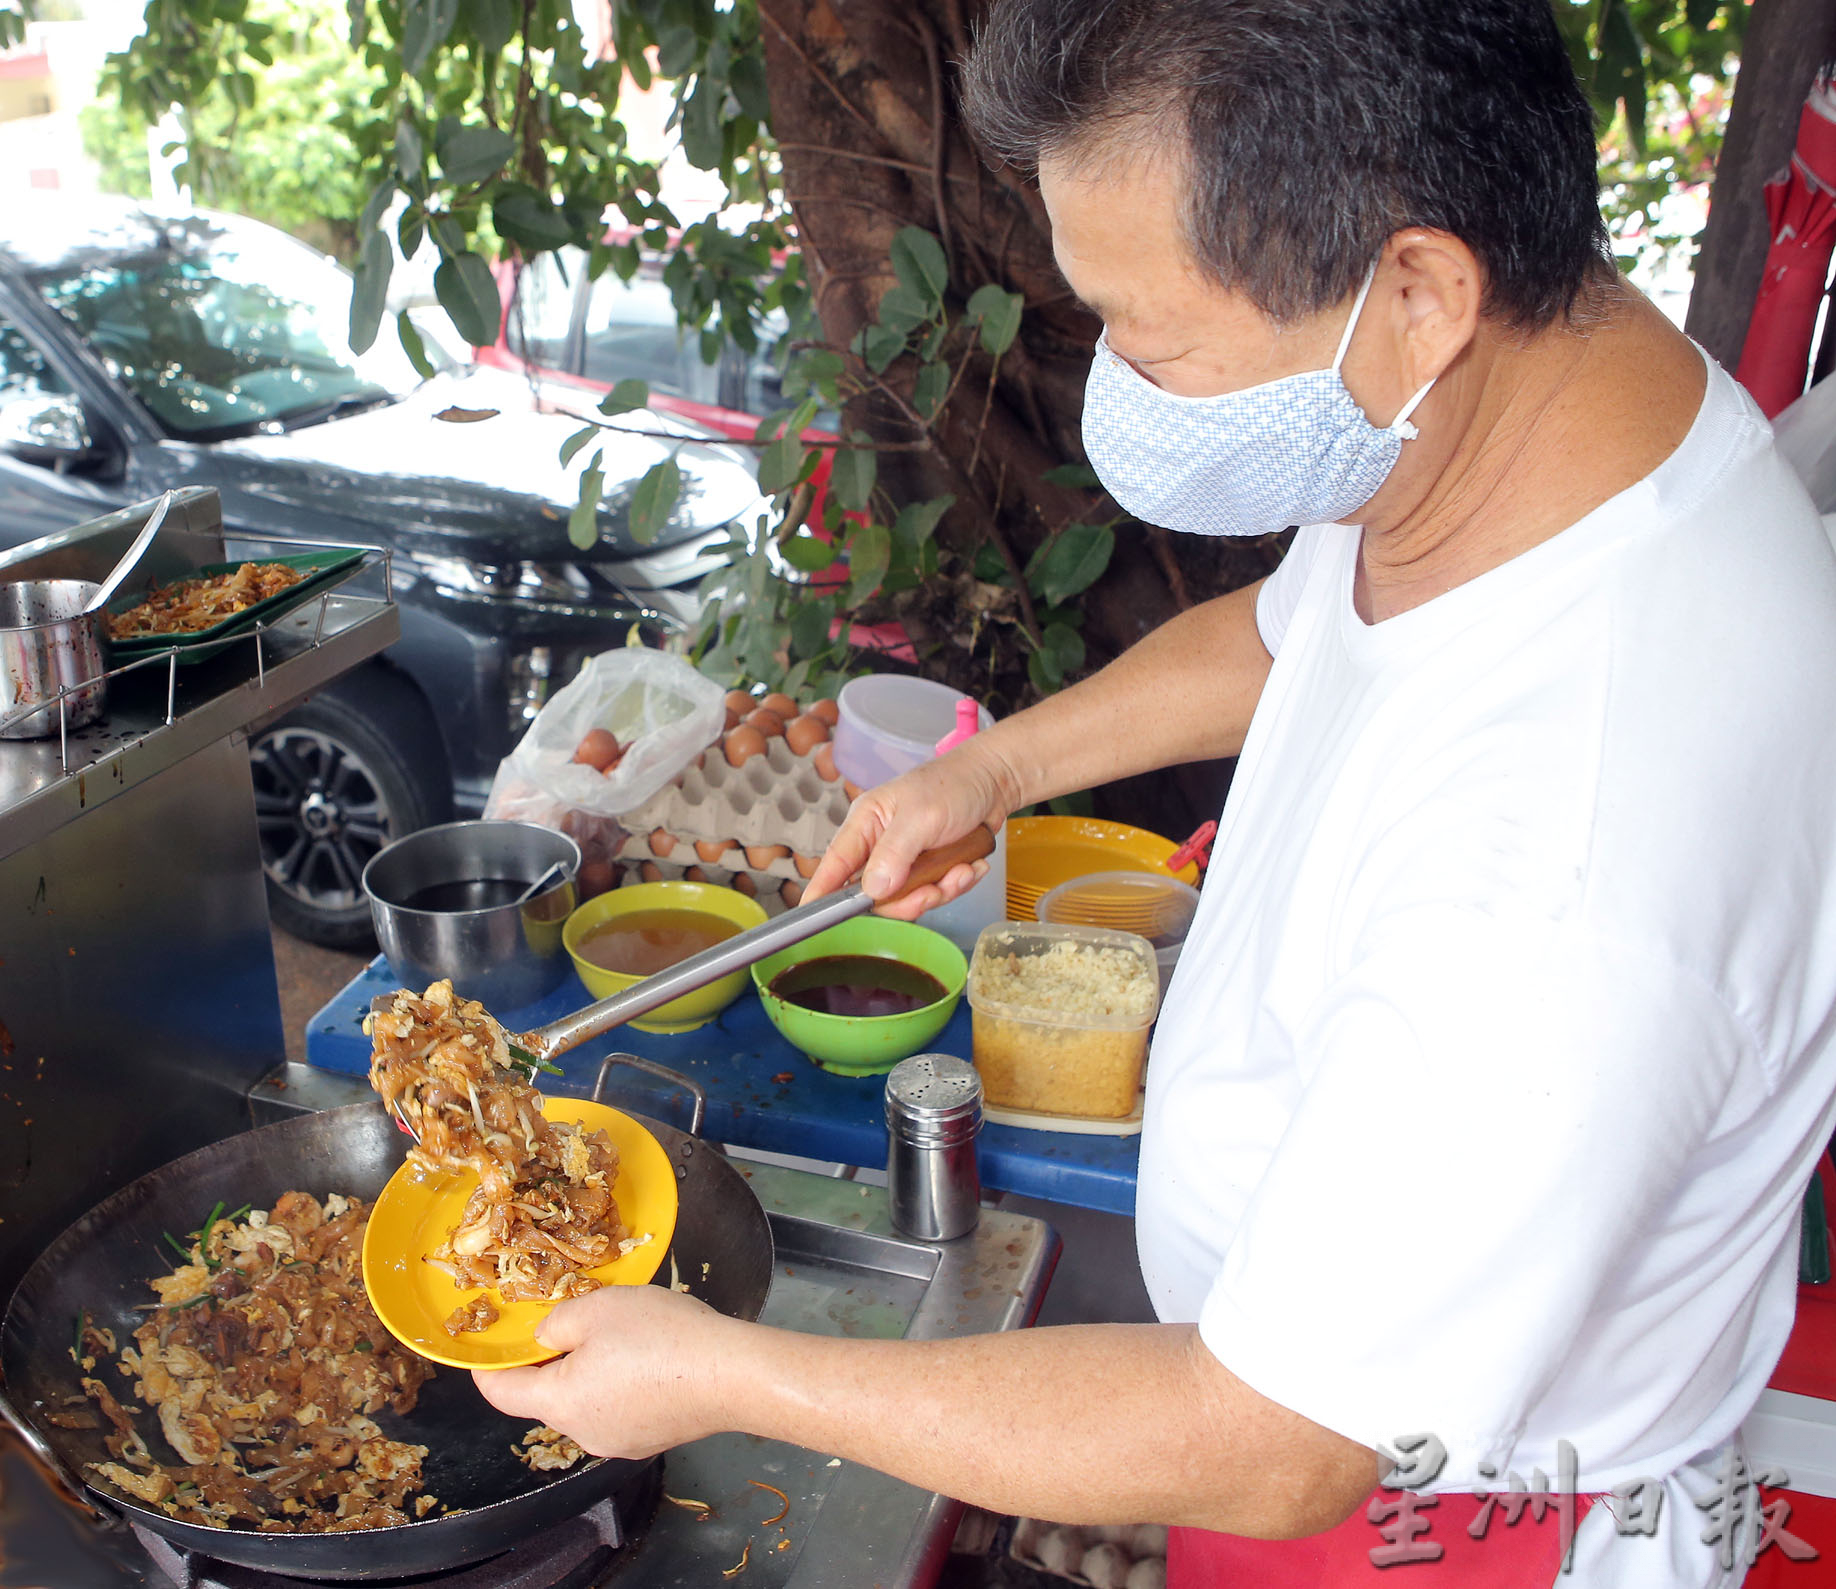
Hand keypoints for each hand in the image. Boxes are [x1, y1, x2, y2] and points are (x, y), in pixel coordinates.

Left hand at [471, 1284, 742, 1458]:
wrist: (731, 1374)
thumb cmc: (662, 1337)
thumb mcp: (598, 1307)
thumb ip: (557, 1322)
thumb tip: (546, 1338)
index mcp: (560, 1402)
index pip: (503, 1394)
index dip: (488, 1370)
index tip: (483, 1354)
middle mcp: (582, 1432)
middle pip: (548, 1397)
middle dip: (552, 1362)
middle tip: (572, 1322)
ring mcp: (618, 1442)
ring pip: (586, 1402)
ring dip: (589, 1372)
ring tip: (620, 1334)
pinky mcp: (648, 1440)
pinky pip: (618, 1409)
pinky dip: (620, 1385)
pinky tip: (648, 1358)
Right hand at [804, 741, 1015, 920]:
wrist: (995, 782)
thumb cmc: (954, 784)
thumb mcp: (922, 817)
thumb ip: (895, 853)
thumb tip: (873, 890)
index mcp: (866, 823)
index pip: (835, 862)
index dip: (822, 891)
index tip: (814, 915)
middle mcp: (880, 844)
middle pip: (875, 894)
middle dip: (909, 898)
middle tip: (934, 889)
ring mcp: (905, 858)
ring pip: (908, 898)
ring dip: (940, 890)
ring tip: (962, 869)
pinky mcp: (928, 868)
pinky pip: (934, 892)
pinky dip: (956, 885)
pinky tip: (970, 866)